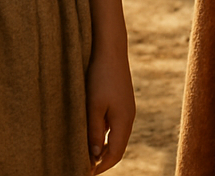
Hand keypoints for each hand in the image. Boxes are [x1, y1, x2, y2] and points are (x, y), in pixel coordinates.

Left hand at [86, 50, 134, 171]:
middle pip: (118, 148)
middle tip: (86, 168)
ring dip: (104, 149)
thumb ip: (94, 132)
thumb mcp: (93, 106)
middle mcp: (129, 118)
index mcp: (124, 121)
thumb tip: (95, 156)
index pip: (115, 153)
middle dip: (104, 161)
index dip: (102, 167)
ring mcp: (127, 110)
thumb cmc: (100, 77)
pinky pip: (116, 127)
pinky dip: (106, 137)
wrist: (110, 50)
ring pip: (118, 138)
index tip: (86, 173)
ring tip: (88, 157)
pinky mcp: (123, 103)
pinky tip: (94, 137)